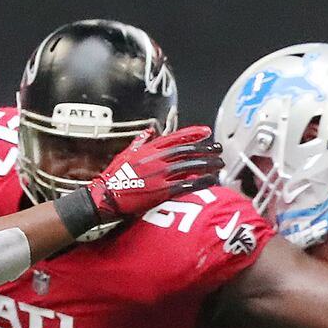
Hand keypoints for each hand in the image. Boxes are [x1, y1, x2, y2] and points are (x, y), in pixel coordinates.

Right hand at [85, 125, 223, 221]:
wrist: (107, 196)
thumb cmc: (115, 175)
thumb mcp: (125, 153)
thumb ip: (139, 141)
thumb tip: (148, 132)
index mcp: (149, 149)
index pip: (175, 137)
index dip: (193, 133)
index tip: (206, 131)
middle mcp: (156, 159)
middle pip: (187, 151)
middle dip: (205, 149)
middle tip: (218, 149)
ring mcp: (160, 175)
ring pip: (190, 166)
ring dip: (208, 164)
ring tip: (219, 164)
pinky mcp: (162, 191)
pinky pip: (186, 184)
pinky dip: (201, 181)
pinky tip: (212, 180)